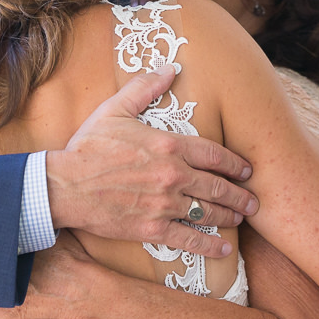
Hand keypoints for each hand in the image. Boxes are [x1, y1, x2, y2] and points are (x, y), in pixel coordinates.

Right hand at [45, 66, 256, 258]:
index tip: (246, 170)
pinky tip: (223, 249)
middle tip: (253, 200)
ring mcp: (165, 203)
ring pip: (208, 212)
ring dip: (229, 216)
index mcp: (168, 145)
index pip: (213, 154)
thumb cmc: (88, 147)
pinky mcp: (153, 228)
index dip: (233, 163)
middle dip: (240, 194)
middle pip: (218, 186)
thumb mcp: (115, 109)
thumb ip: (145, 88)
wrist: (66, 185)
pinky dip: (210, 246)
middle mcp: (173, 175)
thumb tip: (169, 68)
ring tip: (240, 218)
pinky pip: (189, 240)